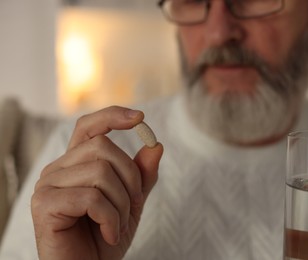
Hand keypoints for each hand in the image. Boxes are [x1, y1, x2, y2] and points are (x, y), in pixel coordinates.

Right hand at [31, 106, 163, 259]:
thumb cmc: (105, 237)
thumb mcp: (131, 202)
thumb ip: (142, 175)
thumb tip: (155, 145)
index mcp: (76, 164)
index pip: (89, 126)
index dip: (112, 116)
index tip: (140, 118)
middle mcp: (58, 169)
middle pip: (104, 148)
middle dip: (130, 178)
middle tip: (132, 206)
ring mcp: (48, 185)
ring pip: (100, 172)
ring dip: (122, 203)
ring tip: (117, 225)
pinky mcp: (45, 204)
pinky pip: (92, 197)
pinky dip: (111, 218)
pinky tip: (109, 234)